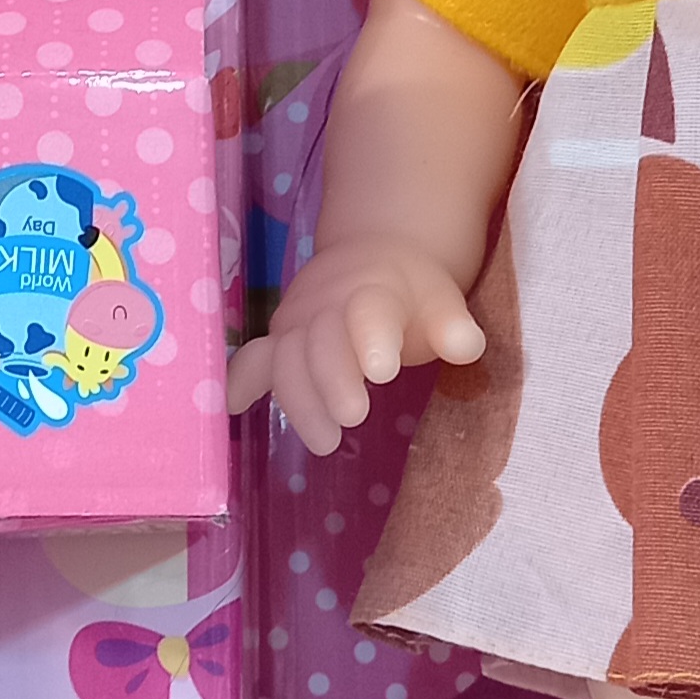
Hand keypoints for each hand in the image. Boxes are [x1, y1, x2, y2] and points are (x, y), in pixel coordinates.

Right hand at [224, 234, 486, 454]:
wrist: (372, 257)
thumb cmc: (409, 292)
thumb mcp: (441, 301)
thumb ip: (453, 326)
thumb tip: (465, 345)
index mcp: (374, 291)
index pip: (369, 310)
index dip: (371, 337)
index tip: (383, 371)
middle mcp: (326, 305)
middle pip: (320, 340)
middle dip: (331, 379)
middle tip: (353, 418)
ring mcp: (296, 323)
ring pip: (285, 358)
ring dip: (299, 399)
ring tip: (325, 441)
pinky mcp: (277, 341)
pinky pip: (253, 359)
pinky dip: (240, 381)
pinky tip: (234, 408)